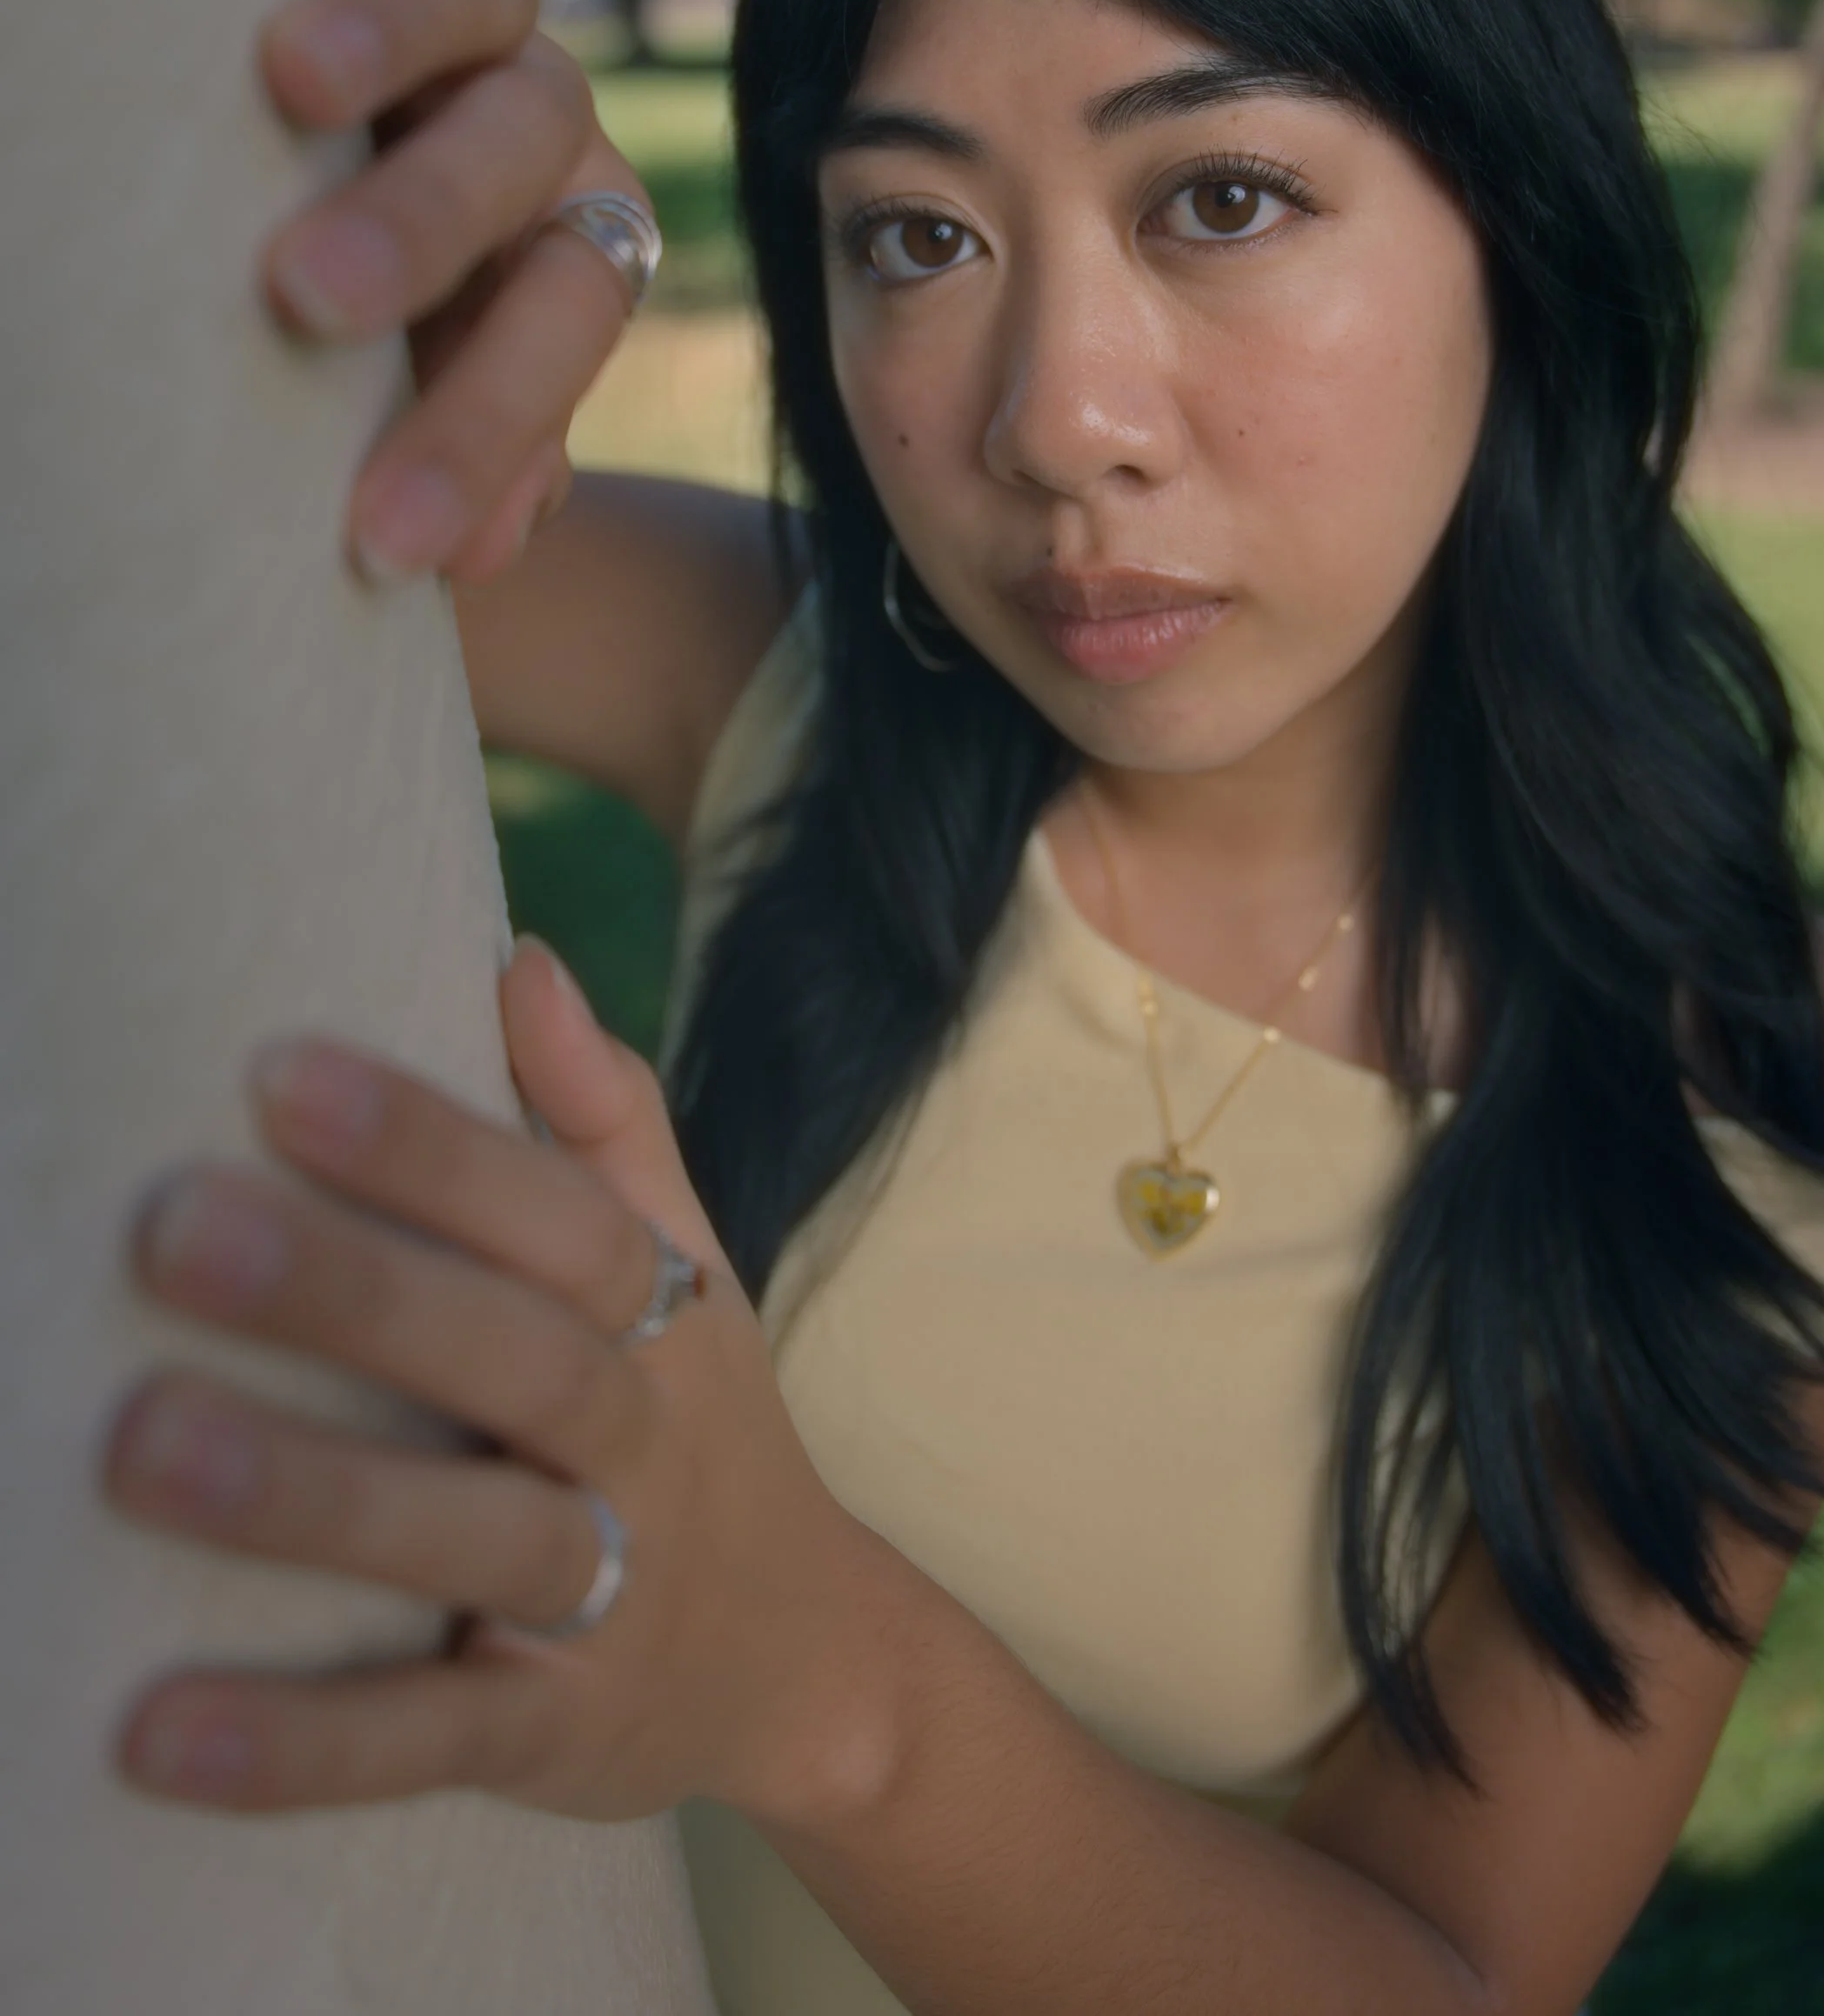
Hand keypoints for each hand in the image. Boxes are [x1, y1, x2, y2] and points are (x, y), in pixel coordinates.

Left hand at [104, 943, 879, 1824]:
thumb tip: (518, 957)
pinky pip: (430, 1739)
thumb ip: (602, 1115)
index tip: (279, 1071)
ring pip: (469, 1537)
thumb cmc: (692, 1419)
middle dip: (352, 1292)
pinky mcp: (553, 1740)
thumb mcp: (682, 1264)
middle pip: (511, 1358)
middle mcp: (641, 1446)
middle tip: (174, 1227)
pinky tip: (156, 1731)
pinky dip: (301, 1743)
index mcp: (660, 1316)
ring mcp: (605, 1597)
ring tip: (137, 1445)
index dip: (431, 1145)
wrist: (808, 1657)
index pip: (558, 1217)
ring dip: (311, 1499)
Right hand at [263, 0, 650, 585]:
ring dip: (391, 36)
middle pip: (527, 158)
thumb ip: (455, 446)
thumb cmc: (354, 349)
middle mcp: (541, 130)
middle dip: (423, 233)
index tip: (394, 540)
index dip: (486, 429)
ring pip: (481, 2)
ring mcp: (479, 21)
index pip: (558, 322)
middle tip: (309, 296)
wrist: (337, 228)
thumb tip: (496, 544)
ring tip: (287, 76)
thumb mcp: (396, 406)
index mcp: (563, 250)